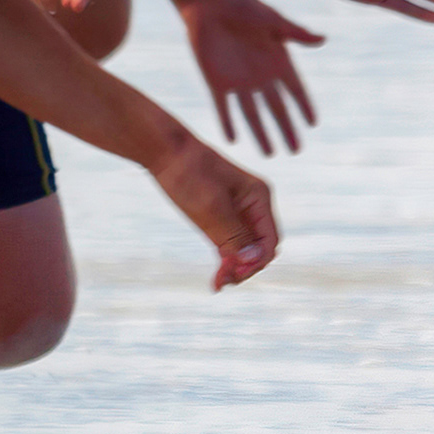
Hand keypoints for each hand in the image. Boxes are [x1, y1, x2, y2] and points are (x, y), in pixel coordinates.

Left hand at [148, 132, 279, 288]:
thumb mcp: (211, 207)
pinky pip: (232, 244)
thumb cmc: (188, 174)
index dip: (256, 263)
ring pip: (246, 250)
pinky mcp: (222, 216)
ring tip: (217, 283)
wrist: (164, 150)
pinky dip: (226, 261)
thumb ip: (233, 235)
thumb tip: (253, 261)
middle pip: (260, 249)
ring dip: (235, 268)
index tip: (233, 274)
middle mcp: (254, 205)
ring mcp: (239, 211)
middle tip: (222, 281)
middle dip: (246, 268)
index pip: (270, 242)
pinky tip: (217, 277)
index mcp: (260, 197)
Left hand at [180, 0, 322, 153]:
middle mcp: (260, 75)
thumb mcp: (272, 20)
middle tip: (296, 150)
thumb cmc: (243, 6)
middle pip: (276, 108)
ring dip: (260, 133)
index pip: (295, 90)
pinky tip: (232, 139)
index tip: (313, 123)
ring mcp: (238, 80)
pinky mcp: (216, 81)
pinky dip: (227, 122)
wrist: (209, 2)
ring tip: (270, 153)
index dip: (304, 106)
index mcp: (277, 60)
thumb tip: (323, 40)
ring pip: (251, 114)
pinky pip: (223, 107)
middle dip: (286, 129)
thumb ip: (295, 33)